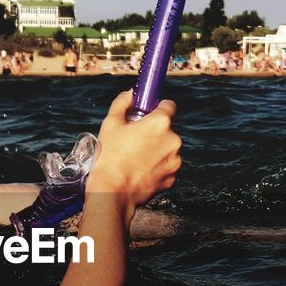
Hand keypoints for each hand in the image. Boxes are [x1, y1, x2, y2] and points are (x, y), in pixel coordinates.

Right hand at [87, 90, 181, 207]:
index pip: (169, 105)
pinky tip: (141, 171)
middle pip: (168, 129)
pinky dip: (157, 167)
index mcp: (160, 123)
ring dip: (157, 150)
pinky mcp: (172, 178)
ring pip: (168, 148)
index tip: (148, 114)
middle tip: (135, 140)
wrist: (113, 191)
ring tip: (136, 158)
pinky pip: (166, 166)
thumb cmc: (109, 156)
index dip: (158, 108)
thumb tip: (130, 94)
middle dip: (155, 132)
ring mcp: (175, 161)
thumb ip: (122, 103)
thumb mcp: (110, 124)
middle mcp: (174, 140)